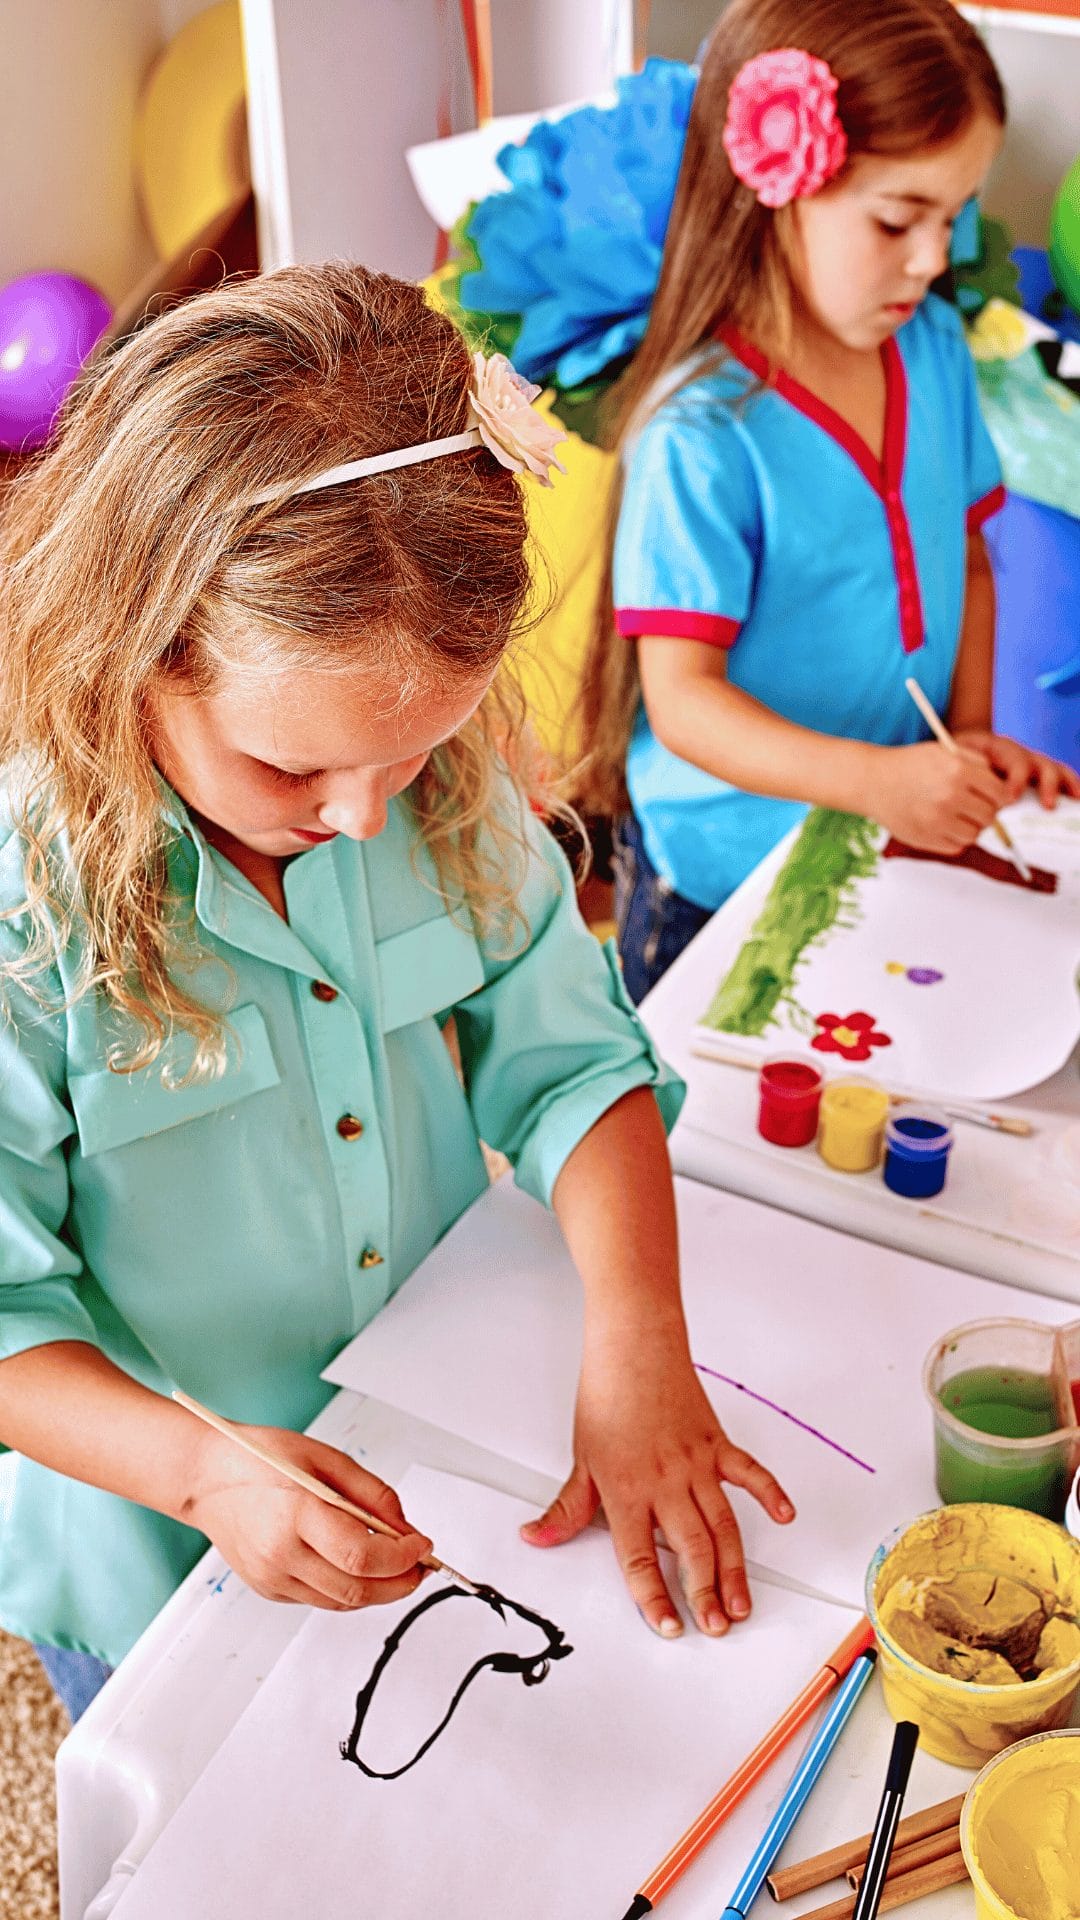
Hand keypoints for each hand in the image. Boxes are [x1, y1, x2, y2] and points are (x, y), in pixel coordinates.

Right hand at [183, 1423, 431, 1609]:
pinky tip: (357, 1566)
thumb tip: (405, 1527)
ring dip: (378, 1591)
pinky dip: (348, 1588)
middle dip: (400, 1583)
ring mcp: (271, 1578)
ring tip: (397, 1567)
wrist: (204, 1478)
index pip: (362, 1556)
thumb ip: (371, 1494)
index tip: (423, 1544)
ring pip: (341, 1602)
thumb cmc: (258, 1458)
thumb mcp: (324, 1458)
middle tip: (422, 1566)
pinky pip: (320, 1599)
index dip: (403, 1557)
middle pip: (357, 1590)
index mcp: (296, 1516)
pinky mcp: (267, 1589)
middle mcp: (280, 1556)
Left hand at [520, 1333, 793, 1638]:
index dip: (655, 1598)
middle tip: (718, 1627)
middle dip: (705, 1593)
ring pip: (722, 1525)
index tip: (669, 1627)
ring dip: (734, 1567)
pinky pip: (749, 1473)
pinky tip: (784, 1516)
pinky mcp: (718, 1443)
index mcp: (626, 1490)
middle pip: (690, 1549)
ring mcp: (697, 1463)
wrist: (634, 1345)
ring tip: (742, 1603)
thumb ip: (567, 1508)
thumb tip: (536, 1537)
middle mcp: (665, 1482)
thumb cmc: (607, 1395)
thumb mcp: (581, 1458)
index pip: (640, 1558)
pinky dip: (769, 1493)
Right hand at [871, 740, 1006, 854]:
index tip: (990, 795)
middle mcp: (948, 796)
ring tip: (956, 814)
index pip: (1000, 793)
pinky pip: (956, 846)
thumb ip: (977, 763)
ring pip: (974, 834)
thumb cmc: (911, 765)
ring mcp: (936, 820)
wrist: (873, 781)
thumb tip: (1005, 788)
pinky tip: (941, 823)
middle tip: (972, 805)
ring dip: (970, 826)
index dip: (998, 795)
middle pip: (989, 816)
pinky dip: (953, 837)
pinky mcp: (925, 838)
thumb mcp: (945, 751)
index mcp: (957, 771)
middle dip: (985, 811)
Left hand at [952, 730, 1079, 808]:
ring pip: (1054, 769)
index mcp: (998, 748)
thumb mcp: (954, 766)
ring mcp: (1033, 764)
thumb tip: (963, 800)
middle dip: (1046, 785)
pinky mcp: (1042, 775)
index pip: (1014, 759)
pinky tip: (1077, 800)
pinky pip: (1062, 777)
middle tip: (1046, 805)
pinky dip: (1072, 787)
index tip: (1010, 799)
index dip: (1016, 779)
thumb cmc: (955, 764)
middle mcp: (1020, 754)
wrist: (958, 755)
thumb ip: (961, 777)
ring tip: (1065, 804)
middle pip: (1039, 763)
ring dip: (1061, 787)